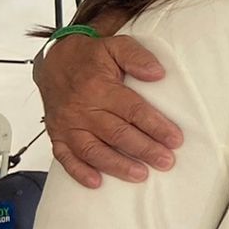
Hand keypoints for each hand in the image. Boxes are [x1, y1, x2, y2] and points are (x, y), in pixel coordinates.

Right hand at [35, 33, 180, 187]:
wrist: (53, 61)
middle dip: (144, 150)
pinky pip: (65, 157)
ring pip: (93, 150)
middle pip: (117, 134)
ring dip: (117, 165)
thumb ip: (137, 57)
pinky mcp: (57, 135)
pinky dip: (79, 172)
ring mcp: (68, 124)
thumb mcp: (116, 46)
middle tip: (166, 162)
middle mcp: (83, 109)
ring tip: (141, 175)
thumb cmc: (90, 57)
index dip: (156, 126)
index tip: (175, 139)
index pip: (133, 110)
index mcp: (100, 87)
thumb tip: (158, 73)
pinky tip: (96, 182)